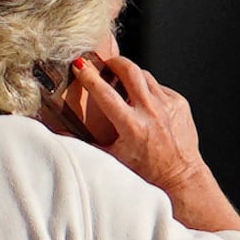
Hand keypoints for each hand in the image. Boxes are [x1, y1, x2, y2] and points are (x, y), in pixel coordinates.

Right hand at [49, 53, 239, 233]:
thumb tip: (58, 135)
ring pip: (145, 76)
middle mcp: (150, 111)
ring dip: (132, 75)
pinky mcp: (180, 104)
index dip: (89, 76)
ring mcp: (168, 105)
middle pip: (130, 70)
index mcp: (131, 125)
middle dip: (115, 62)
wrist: (181, 177)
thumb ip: (85, 144)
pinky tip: (146, 103)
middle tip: (106, 63)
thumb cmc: (146, 171)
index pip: (104, 92)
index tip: (80, 65)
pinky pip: (160, 88)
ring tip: (124, 82)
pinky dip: (150, 90)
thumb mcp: (112, 158)